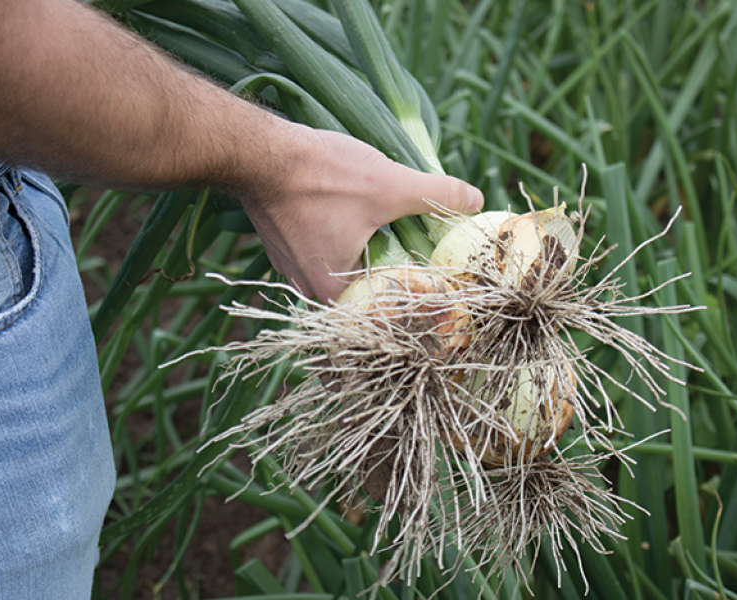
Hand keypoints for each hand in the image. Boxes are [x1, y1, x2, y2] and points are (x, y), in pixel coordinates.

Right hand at [238, 125, 483, 302]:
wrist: (260, 152)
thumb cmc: (321, 176)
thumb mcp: (389, 185)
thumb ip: (435, 194)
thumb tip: (476, 197)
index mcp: (332, 293)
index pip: (380, 313)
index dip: (410, 301)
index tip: (434, 287)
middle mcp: (308, 290)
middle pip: (361, 295)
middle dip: (389, 279)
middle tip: (420, 260)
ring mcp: (291, 268)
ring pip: (340, 273)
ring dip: (364, 259)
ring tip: (394, 239)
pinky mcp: (282, 244)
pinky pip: (321, 254)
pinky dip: (342, 243)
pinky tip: (358, 222)